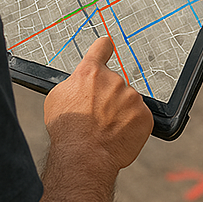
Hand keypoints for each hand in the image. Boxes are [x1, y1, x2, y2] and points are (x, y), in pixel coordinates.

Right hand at [44, 36, 153, 171]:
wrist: (84, 156)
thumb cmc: (67, 131)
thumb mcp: (57, 98)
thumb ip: (75, 83)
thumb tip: (82, 81)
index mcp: (91, 73)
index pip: (101, 48)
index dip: (103, 48)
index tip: (107, 46)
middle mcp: (114, 80)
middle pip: (114, 84)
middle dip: (107, 97)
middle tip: (96, 116)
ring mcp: (132, 97)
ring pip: (127, 101)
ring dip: (120, 112)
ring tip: (105, 129)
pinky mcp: (145, 114)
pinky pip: (138, 116)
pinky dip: (130, 125)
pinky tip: (117, 135)